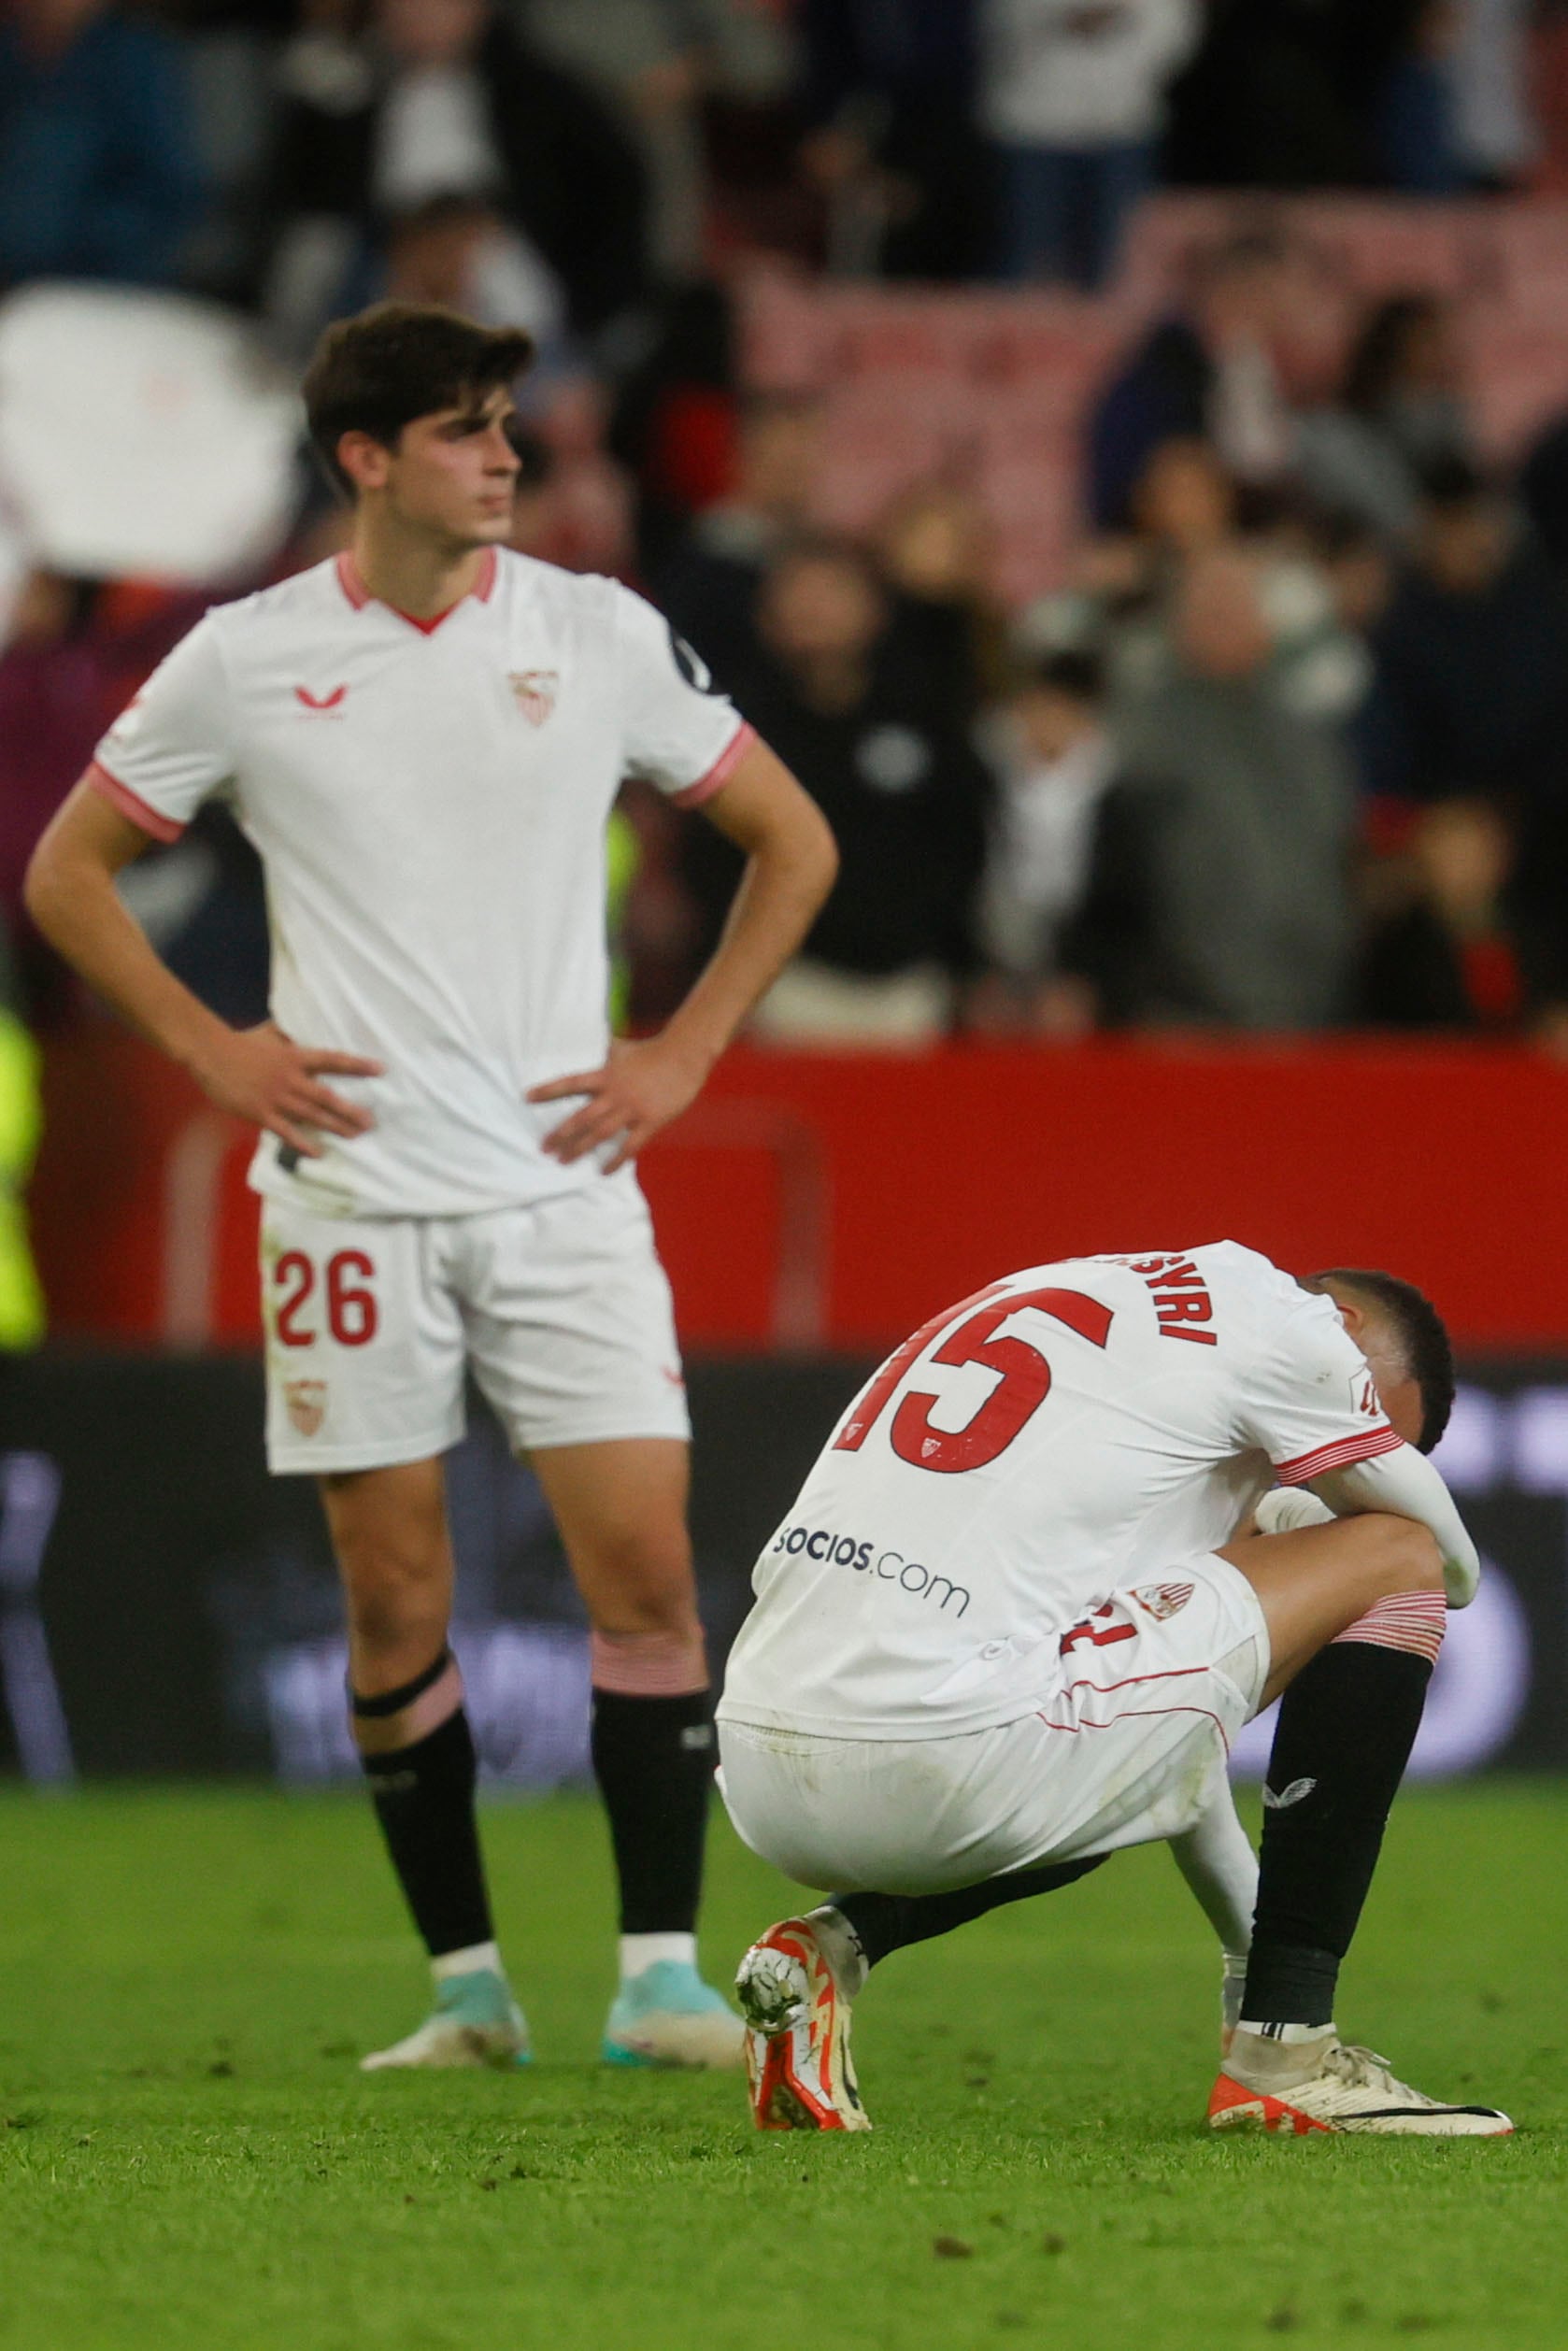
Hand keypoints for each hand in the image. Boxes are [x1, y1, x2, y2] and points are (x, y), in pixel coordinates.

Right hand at [190, 1021, 381, 1157]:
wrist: (210, 1053)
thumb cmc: (241, 1042)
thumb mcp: (272, 1036)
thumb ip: (291, 1043)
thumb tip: (303, 1040)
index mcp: (295, 1057)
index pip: (333, 1061)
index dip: (358, 1065)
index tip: (381, 1069)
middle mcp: (291, 1078)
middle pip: (328, 1097)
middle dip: (351, 1111)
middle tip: (371, 1122)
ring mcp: (276, 1097)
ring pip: (312, 1116)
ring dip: (336, 1127)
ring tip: (356, 1135)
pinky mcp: (261, 1113)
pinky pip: (287, 1131)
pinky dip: (303, 1143)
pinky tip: (318, 1152)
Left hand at [528, 1034, 709, 1171]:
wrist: (683, 1056)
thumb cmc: (653, 1051)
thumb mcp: (622, 1048)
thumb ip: (607, 1054)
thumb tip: (599, 1047)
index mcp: (606, 1075)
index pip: (571, 1083)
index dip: (548, 1090)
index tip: (527, 1097)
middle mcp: (615, 1093)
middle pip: (581, 1117)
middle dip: (560, 1134)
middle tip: (544, 1148)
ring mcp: (632, 1109)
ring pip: (600, 1134)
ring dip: (580, 1149)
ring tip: (563, 1162)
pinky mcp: (649, 1121)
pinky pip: (629, 1146)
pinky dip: (616, 1160)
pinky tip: (604, 1171)